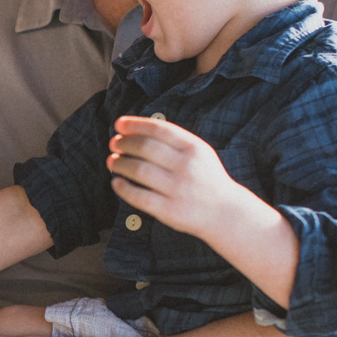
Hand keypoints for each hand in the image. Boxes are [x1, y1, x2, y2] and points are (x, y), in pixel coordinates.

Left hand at [107, 116, 249, 239]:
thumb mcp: (199, 152)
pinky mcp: (170, 210)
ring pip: (139, 170)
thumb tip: (135, 129)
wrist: (225, 212)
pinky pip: (139, 197)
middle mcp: (187, 166)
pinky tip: (116, 182)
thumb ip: (173, 140)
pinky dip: (123, 188)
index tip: (119, 124)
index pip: (159, 129)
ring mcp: (178, 189)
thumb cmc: (205, 178)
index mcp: (194, 148)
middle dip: (124, 143)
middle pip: (145, 148)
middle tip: (114, 143)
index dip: (135, 124)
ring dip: (120, 163)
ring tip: (112, 161)